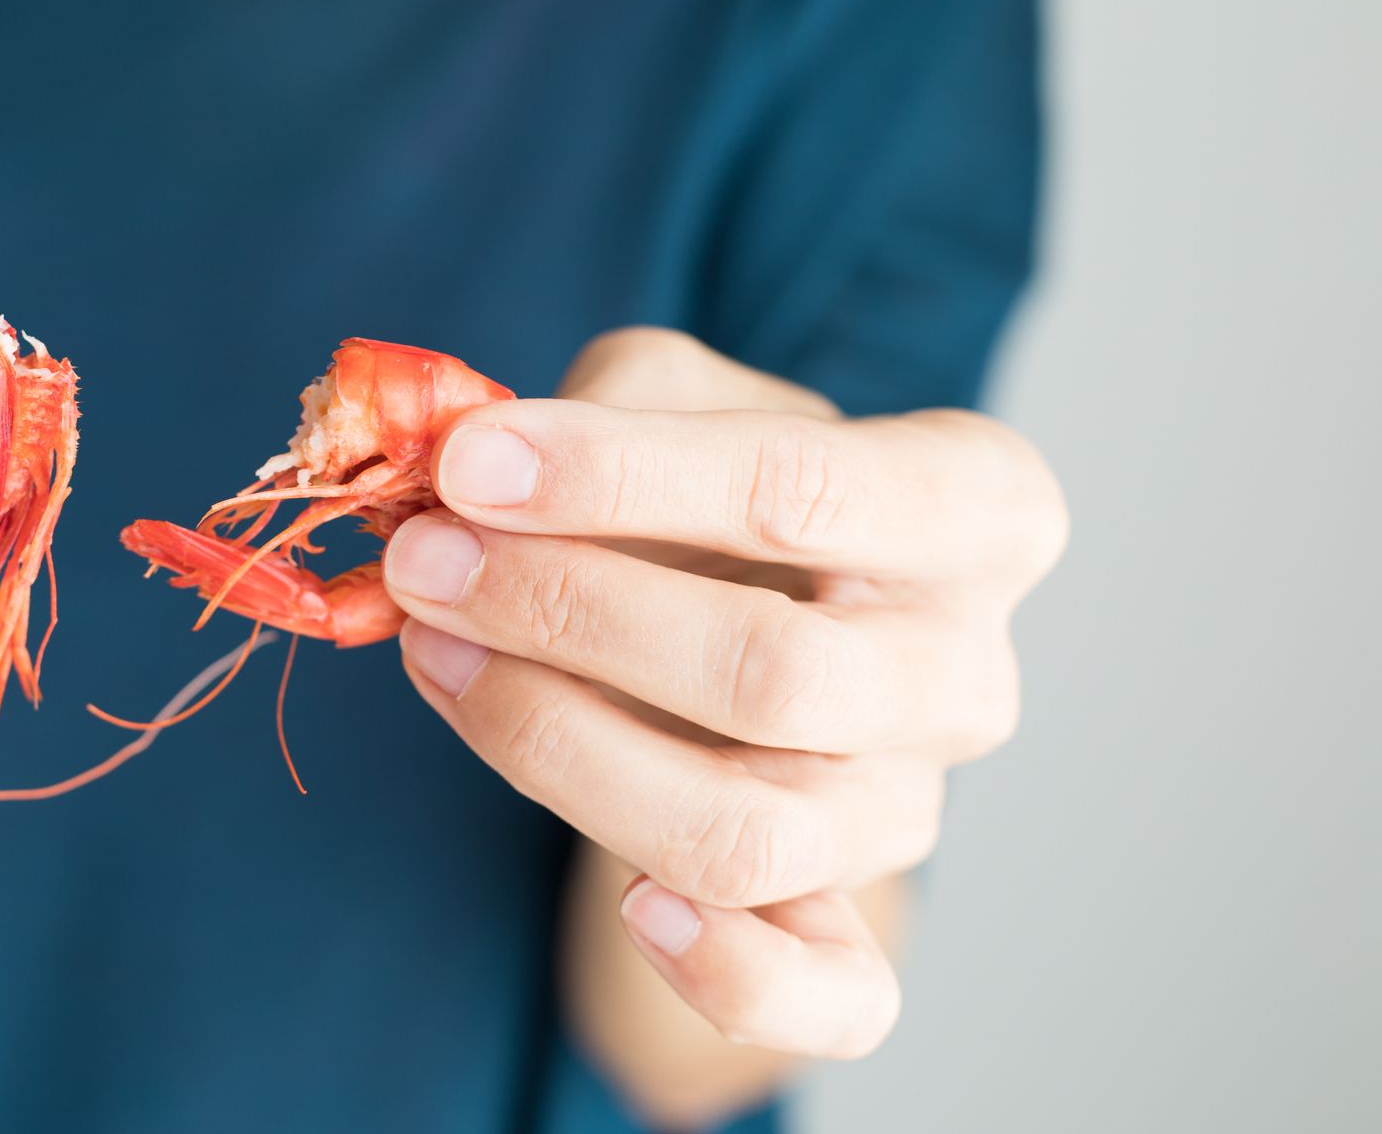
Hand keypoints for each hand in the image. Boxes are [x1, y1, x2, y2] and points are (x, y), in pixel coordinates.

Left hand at [383, 329, 1064, 1057]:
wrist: (742, 621)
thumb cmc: (708, 490)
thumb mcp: (670, 397)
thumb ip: (589, 410)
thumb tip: (469, 465)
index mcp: (972, 503)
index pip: (804, 489)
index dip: (620, 478)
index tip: (468, 468)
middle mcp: (964, 667)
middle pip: (772, 673)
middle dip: (565, 613)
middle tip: (423, 563)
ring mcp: (913, 806)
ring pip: (748, 832)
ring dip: (558, 748)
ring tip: (435, 657)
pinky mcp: (856, 924)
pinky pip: (832, 999)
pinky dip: (733, 975)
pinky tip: (631, 908)